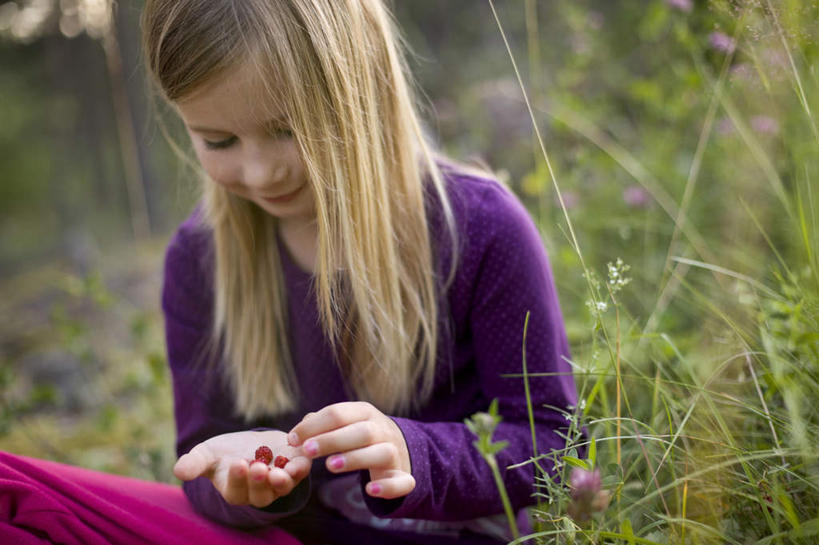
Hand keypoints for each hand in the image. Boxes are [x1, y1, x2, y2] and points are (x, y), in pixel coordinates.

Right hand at [173, 430, 310, 507]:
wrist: (250, 444)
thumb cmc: (224, 453)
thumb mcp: (206, 455)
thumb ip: (194, 463)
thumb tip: (178, 471)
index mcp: (236, 491)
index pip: (236, 491)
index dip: (238, 479)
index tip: (237, 463)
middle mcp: (259, 492)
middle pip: (261, 494)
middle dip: (260, 482)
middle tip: (259, 467)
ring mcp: (280, 481)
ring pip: (284, 487)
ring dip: (285, 479)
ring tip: (283, 469)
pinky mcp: (296, 468)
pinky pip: (303, 468)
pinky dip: (304, 459)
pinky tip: (304, 445)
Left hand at [287, 401, 413, 499]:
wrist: (399, 448)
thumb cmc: (360, 436)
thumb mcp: (344, 424)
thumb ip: (321, 426)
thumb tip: (297, 434)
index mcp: (365, 413)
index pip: (339, 413)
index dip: (314, 425)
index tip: (292, 440)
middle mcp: (382, 430)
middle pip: (362, 431)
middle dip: (332, 440)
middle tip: (307, 450)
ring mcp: (395, 452)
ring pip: (382, 453)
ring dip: (356, 458)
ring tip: (330, 466)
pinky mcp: (403, 476)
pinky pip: (402, 482)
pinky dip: (387, 487)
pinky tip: (369, 490)